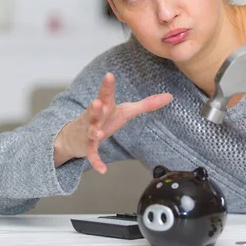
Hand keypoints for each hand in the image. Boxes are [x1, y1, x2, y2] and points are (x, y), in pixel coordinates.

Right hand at [54, 72, 171, 172]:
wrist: (76, 136)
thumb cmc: (105, 119)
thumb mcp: (126, 111)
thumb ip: (147, 104)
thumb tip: (170, 96)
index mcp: (106, 106)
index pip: (106, 93)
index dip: (107, 85)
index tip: (109, 75)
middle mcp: (96, 117)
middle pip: (95, 111)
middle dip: (96, 107)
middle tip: (97, 102)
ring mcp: (90, 132)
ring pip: (92, 131)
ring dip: (95, 132)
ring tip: (98, 133)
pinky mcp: (88, 147)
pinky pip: (92, 155)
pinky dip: (97, 161)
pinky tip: (103, 170)